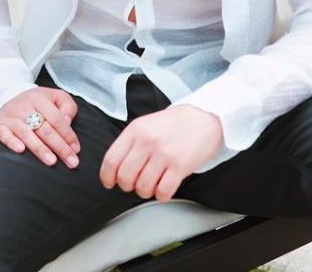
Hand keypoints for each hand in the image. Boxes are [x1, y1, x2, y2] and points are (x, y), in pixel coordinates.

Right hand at [0, 86, 81, 168]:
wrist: (9, 98)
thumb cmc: (37, 103)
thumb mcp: (55, 97)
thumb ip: (67, 107)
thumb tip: (68, 123)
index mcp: (40, 98)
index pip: (57, 119)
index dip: (68, 135)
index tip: (76, 150)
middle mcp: (24, 106)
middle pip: (45, 129)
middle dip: (59, 147)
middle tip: (71, 163)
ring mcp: (10, 116)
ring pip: (27, 134)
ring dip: (40, 149)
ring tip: (52, 162)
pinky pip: (4, 135)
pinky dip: (12, 142)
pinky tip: (21, 151)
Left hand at [99, 105, 223, 201]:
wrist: (204, 117)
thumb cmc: (174, 123)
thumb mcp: (146, 124)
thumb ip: (130, 142)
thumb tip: (115, 167)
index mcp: (136, 130)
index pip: (111, 160)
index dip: (107, 177)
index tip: (110, 182)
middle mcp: (148, 141)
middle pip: (125, 177)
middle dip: (128, 186)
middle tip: (135, 182)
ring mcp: (164, 154)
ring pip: (142, 188)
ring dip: (145, 191)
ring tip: (152, 183)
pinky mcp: (180, 165)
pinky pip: (162, 192)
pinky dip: (161, 195)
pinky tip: (165, 187)